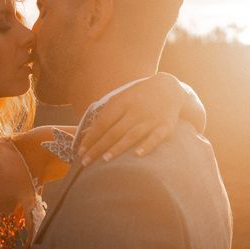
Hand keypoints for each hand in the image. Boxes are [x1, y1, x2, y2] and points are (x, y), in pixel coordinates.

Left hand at [79, 72, 200, 164]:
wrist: (169, 87)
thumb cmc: (139, 97)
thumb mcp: (121, 100)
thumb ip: (105, 115)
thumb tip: (86, 132)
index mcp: (122, 103)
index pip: (103, 122)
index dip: (91, 137)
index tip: (80, 150)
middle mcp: (136, 111)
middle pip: (114, 131)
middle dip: (99, 147)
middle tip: (86, 161)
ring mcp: (151, 118)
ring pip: (132, 135)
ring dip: (118, 147)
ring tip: (105, 160)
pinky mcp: (166, 126)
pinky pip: (156, 137)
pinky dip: (147, 145)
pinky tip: (137, 155)